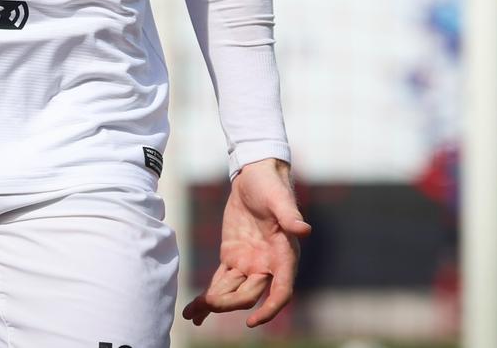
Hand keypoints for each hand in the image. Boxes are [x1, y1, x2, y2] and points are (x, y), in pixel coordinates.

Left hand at [182, 158, 311, 327]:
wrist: (254, 175)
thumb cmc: (271, 186)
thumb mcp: (279, 198)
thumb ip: (290, 215)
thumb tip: (304, 230)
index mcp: (284, 256)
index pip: (281, 291)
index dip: (269, 308)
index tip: (253, 321)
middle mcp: (267, 265)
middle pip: (249, 294)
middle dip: (230, 303)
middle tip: (209, 303)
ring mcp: (248, 264)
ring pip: (231, 292)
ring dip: (214, 305)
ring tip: (192, 314)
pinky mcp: (232, 257)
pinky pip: (220, 281)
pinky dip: (209, 296)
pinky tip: (195, 309)